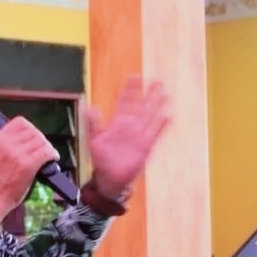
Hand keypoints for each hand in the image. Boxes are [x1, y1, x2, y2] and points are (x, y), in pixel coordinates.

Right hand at [0, 118, 59, 222]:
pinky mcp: (28, 165)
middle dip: (41, 140)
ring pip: (42, 141)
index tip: (34, 138)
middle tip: (43, 150)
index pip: (20, 122)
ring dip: (48, 148)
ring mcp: (18, 154)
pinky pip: (47, 152)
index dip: (31, 129)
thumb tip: (29, 141)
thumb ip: (8, 145)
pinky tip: (53, 160)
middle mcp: (7, 143)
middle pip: (34, 131)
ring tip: (48, 157)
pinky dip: (53, 155)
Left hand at [86, 76, 170, 200]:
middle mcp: (130, 127)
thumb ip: (93, 123)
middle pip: (141, 107)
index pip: (125, 102)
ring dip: (157, 105)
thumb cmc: (102, 161)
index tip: (135, 77)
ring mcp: (139, 136)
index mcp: (118, 124)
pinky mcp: (145, 147)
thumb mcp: (95, 140)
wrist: (110, 179)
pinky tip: (168, 115)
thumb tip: (88, 106)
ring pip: (149, 117)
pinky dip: (160, 125)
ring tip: (164, 93)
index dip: (130, 90)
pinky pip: (154, 133)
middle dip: (148, 94)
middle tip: (156, 80)